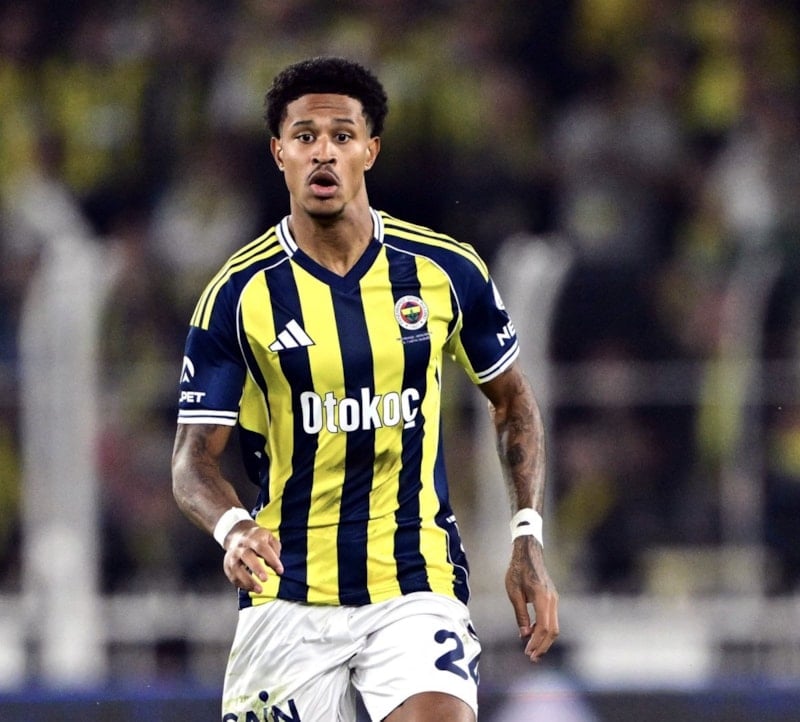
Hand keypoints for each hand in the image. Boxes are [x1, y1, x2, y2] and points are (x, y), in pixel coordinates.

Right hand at [222, 521, 282, 592]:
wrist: (236, 536)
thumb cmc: (257, 539)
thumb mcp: (269, 537)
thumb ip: (275, 548)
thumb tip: (275, 562)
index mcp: (253, 538)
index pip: (262, 547)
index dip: (271, 559)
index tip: (280, 571)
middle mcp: (241, 546)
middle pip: (247, 556)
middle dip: (256, 569)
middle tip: (265, 579)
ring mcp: (232, 556)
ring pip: (236, 568)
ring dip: (248, 581)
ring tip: (260, 590)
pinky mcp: (227, 565)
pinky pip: (233, 577)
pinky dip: (242, 584)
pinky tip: (252, 589)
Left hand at [505, 536, 558, 661]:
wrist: (528, 553)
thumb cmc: (518, 570)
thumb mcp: (514, 592)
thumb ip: (520, 614)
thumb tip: (524, 634)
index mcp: (542, 598)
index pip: (543, 627)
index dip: (536, 642)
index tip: (527, 652)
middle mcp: (552, 600)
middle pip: (553, 630)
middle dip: (543, 646)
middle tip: (532, 657)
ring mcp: (554, 599)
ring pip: (554, 626)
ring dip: (545, 640)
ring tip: (533, 649)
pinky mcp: (552, 598)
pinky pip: (552, 619)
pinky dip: (545, 630)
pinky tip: (533, 634)